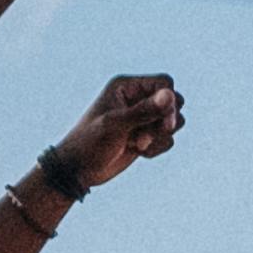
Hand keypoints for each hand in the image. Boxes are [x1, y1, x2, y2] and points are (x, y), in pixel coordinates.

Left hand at [40, 74, 183, 194]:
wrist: (77, 170)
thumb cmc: (90, 142)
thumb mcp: (115, 125)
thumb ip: (144, 110)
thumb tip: (170, 95)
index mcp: (127, 86)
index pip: (165, 83)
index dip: (170, 101)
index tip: (163, 122)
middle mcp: (136, 98)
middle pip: (174, 101)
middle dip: (167, 120)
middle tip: (148, 134)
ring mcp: (142, 118)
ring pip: (174, 121)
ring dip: (160, 136)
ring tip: (138, 144)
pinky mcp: (145, 136)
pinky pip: (168, 139)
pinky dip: (157, 148)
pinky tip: (137, 151)